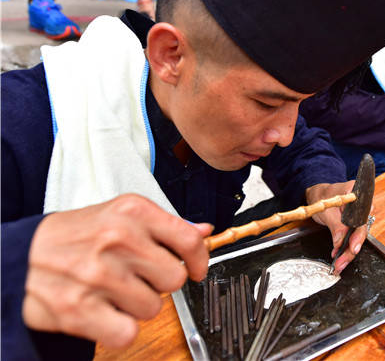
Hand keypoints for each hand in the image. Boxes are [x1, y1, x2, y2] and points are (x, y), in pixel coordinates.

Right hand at [22, 194, 212, 347]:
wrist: (20, 256)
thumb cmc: (74, 236)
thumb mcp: (119, 215)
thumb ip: (165, 225)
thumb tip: (203, 231)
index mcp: (131, 212)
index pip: (188, 240)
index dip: (198, 260)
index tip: (194, 269)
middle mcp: (117, 239)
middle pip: (173, 279)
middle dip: (159, 284)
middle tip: (136, 277)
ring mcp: (98, 275)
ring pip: (152, 308)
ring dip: (136, 307)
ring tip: (113, 292)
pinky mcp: (80, 309)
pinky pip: (128, 333)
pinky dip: (119, 330)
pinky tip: (104, 312)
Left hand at [305, 182, 367, 274]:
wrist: (320, 195)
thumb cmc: (323, 197)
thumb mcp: (326, 210)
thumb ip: (335, 225)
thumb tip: (340, 242)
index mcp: (358, 195)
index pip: (361, 218)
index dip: (358, 235)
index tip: (353, 248)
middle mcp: (363, 206)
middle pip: (361, 230)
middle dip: (352, 249)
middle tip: (342, 262)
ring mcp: (360, 216)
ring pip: (357, 237)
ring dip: (348, 252)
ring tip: (339, 264)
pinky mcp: (355, 225)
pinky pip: (352, 238)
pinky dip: (345, 249)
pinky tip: (338, 258)